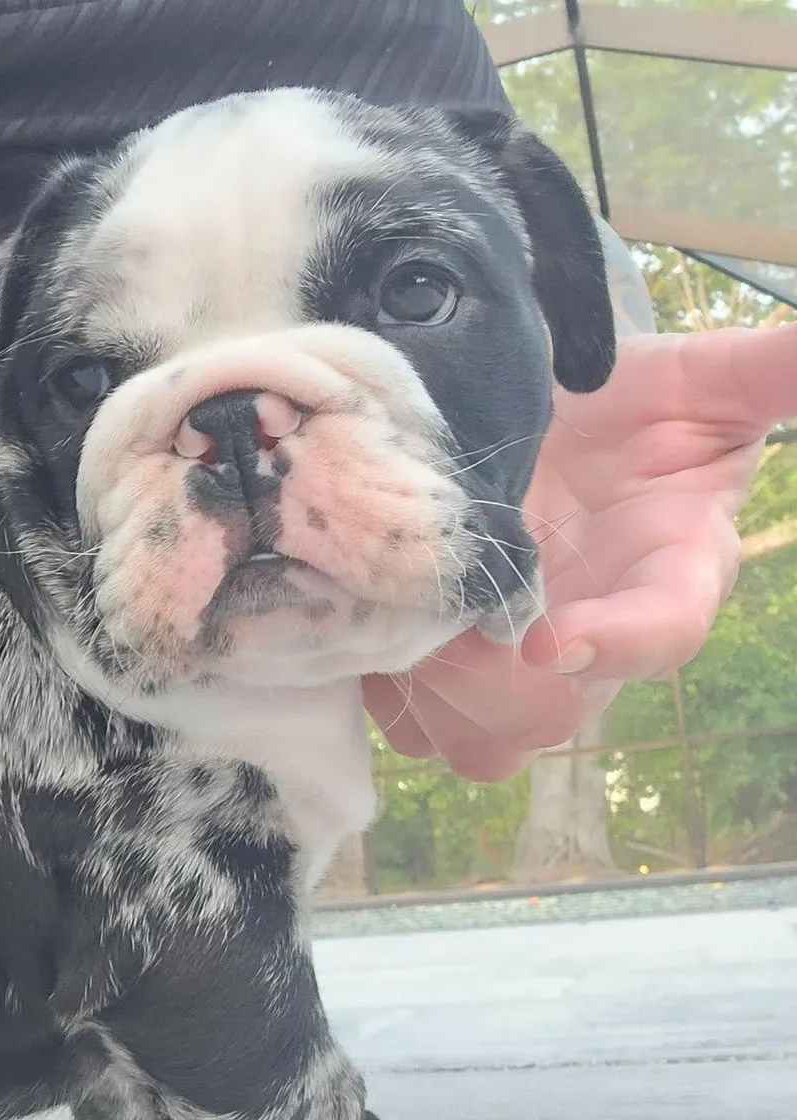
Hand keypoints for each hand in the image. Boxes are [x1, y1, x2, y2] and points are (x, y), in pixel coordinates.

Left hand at [365, 324, 796, 780]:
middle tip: (435, 607)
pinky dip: (387, 697)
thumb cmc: (629, 411)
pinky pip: (418, 734)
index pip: (667, 633)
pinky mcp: (455, 688)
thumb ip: (765, 371)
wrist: (540, 432)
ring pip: (483, 743)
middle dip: (488, 676)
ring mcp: (524, 675)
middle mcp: (598, 640)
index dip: (616, 646)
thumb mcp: (699, 379)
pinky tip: (367, 625)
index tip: (553, 639)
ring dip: (432, 691)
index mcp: (673, 574)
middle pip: (553, 712)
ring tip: (394, 611)